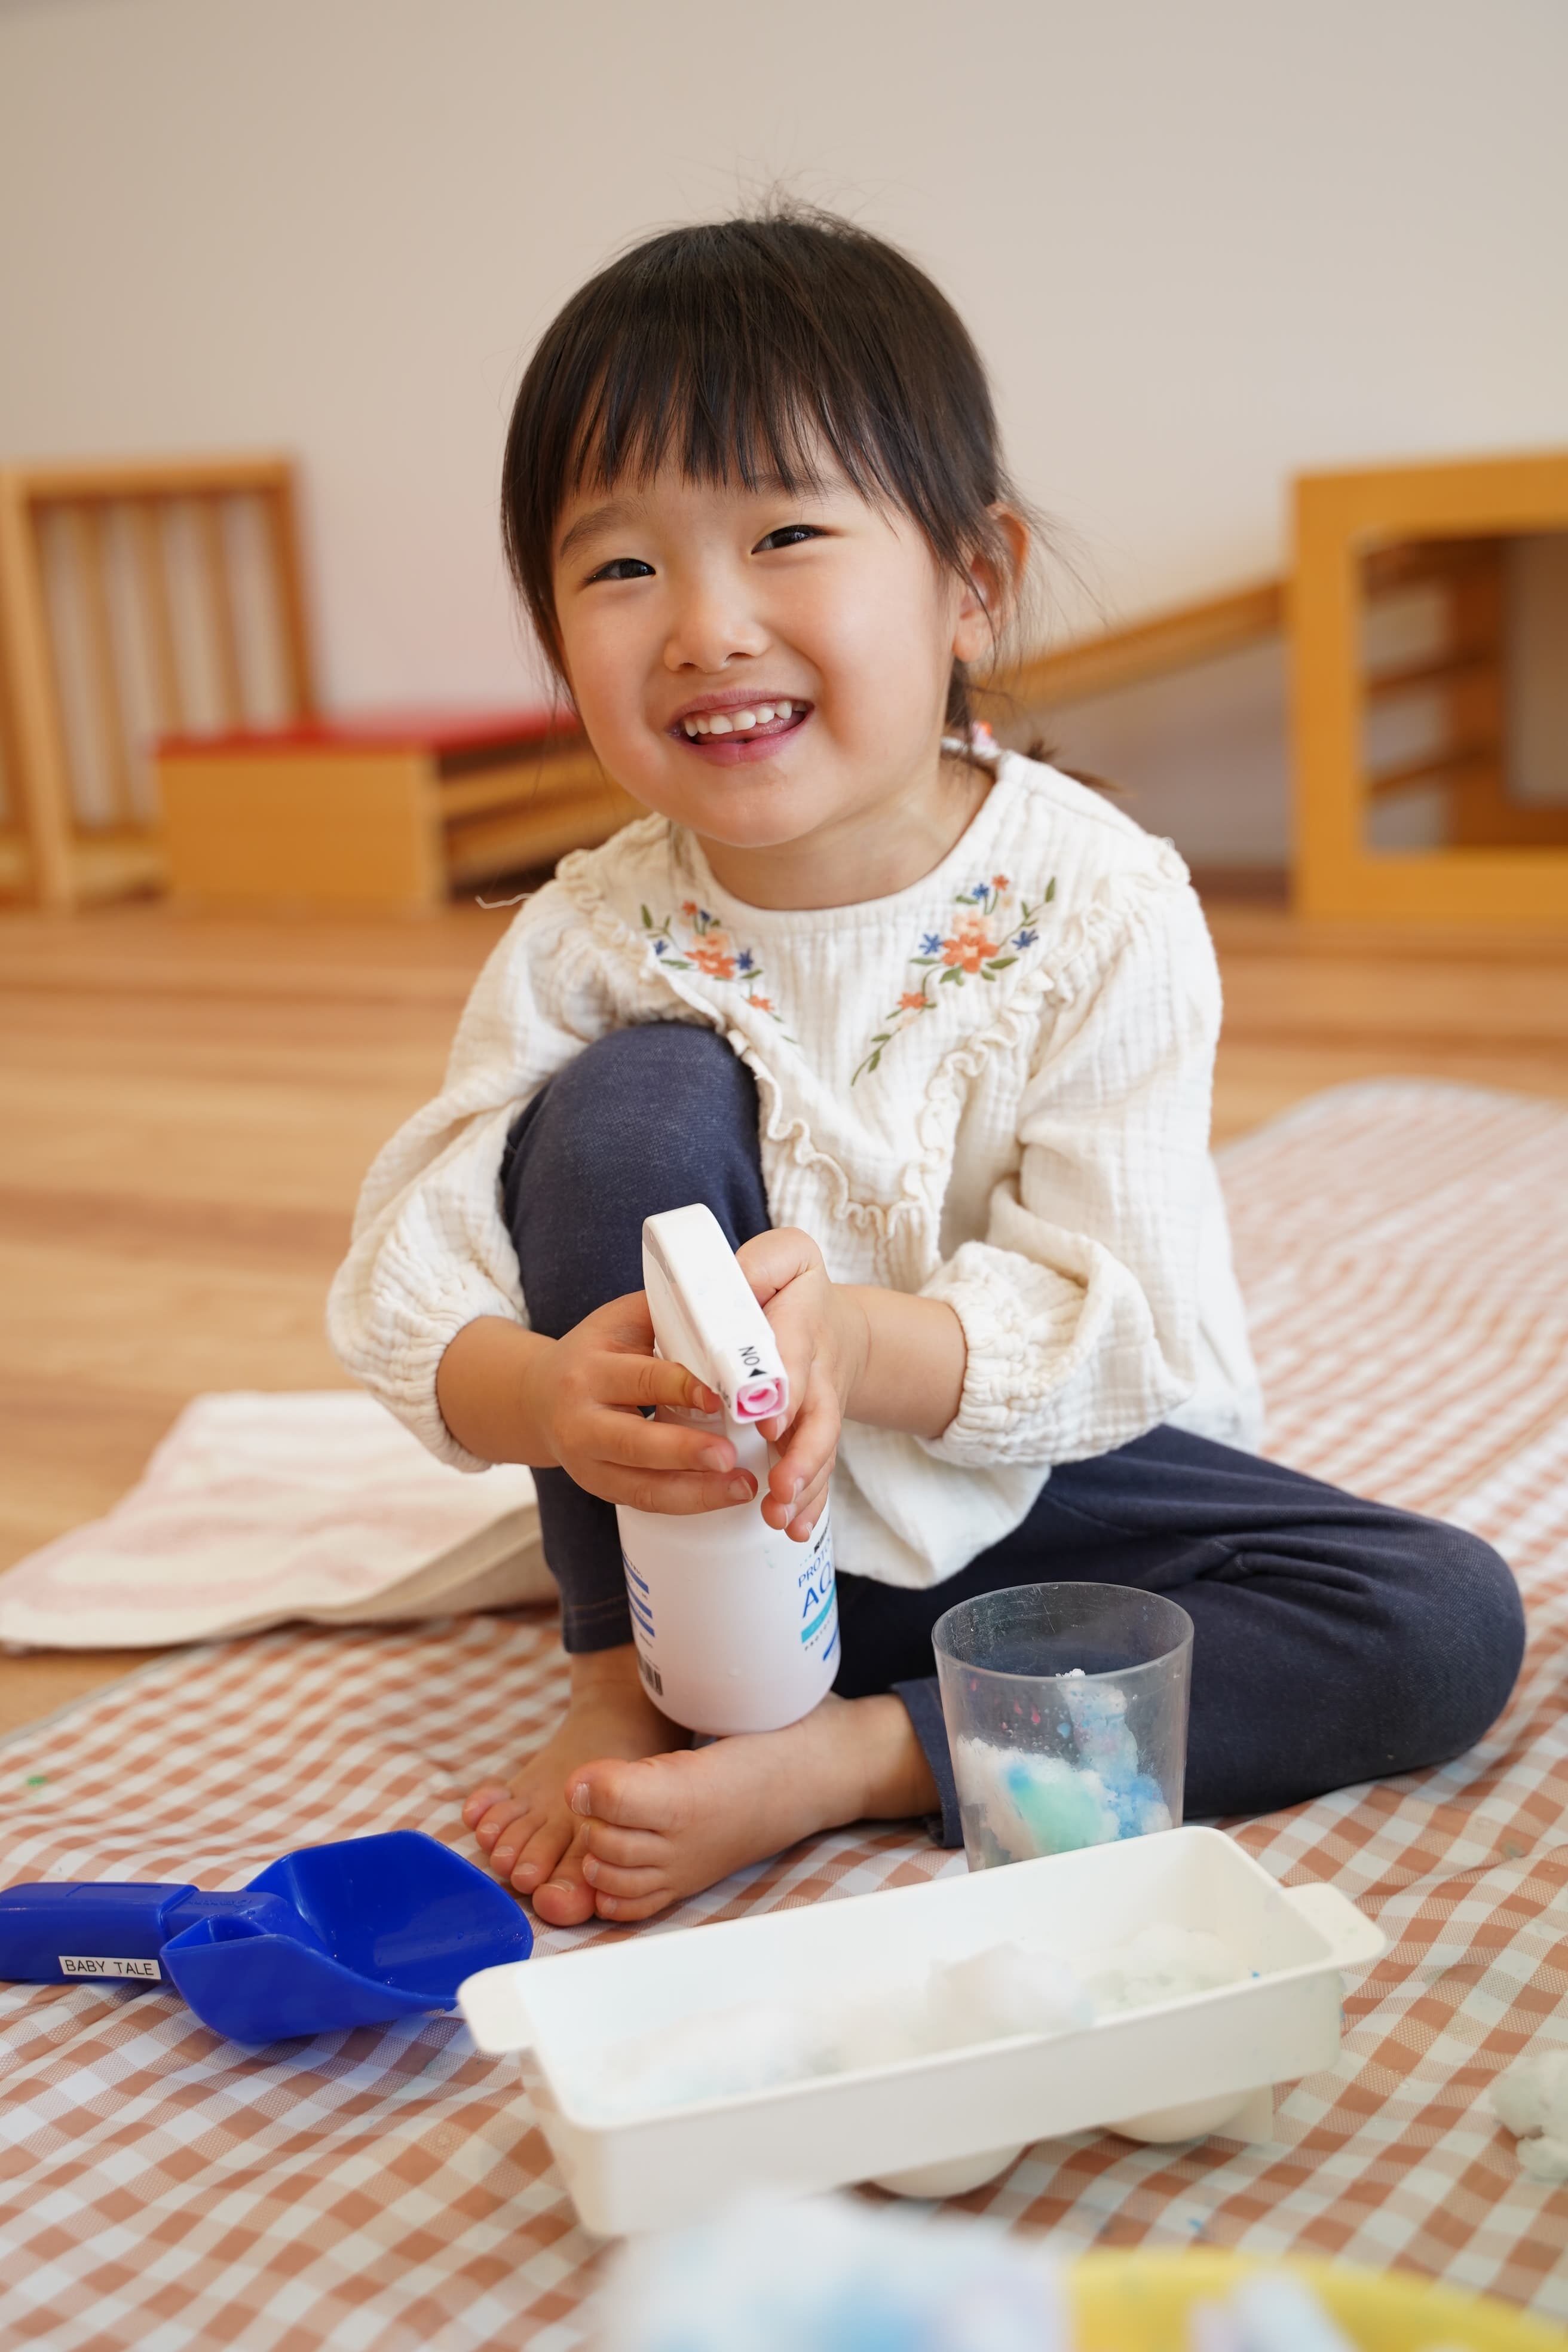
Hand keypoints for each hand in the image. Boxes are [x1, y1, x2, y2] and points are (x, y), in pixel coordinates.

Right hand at [529, 1293, 758, 1514]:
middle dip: (683, 1451)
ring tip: (742, 1486)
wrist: (540, 1396)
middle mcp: (581, 1420)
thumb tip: (732, 1304)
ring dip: (695, 1492)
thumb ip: (669, 1314)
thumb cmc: (598, 1351)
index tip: (720, 1397)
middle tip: (729, 1457)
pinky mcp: (599, 1487)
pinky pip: (644, 1500)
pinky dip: (685, 1502)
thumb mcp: (622, 1321)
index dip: (681, 1387)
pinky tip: (721, 1494)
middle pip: (633, 1441)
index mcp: (589, 1370)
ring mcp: (585, 1462)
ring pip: (640, 1485)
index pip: (640, 1379)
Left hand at [734, 1228, 867, 1540]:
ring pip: (818, 1450)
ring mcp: (819, 1409)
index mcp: (801, 1323)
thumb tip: (734, 1284)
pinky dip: (810, 1503)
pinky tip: (795, 1530)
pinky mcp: (814, 1437)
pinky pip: (818, 1473)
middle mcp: (815, 1371)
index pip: (792, 1351)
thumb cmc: (793, 1291)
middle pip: (815, 1414)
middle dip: (799, 1452)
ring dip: (802, 1486)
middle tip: (778, 1484)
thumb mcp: (787, 1258)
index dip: (782, 1384)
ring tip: (779, 1516)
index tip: (765, 1417)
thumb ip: (762, 1263)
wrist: (834, 1325)